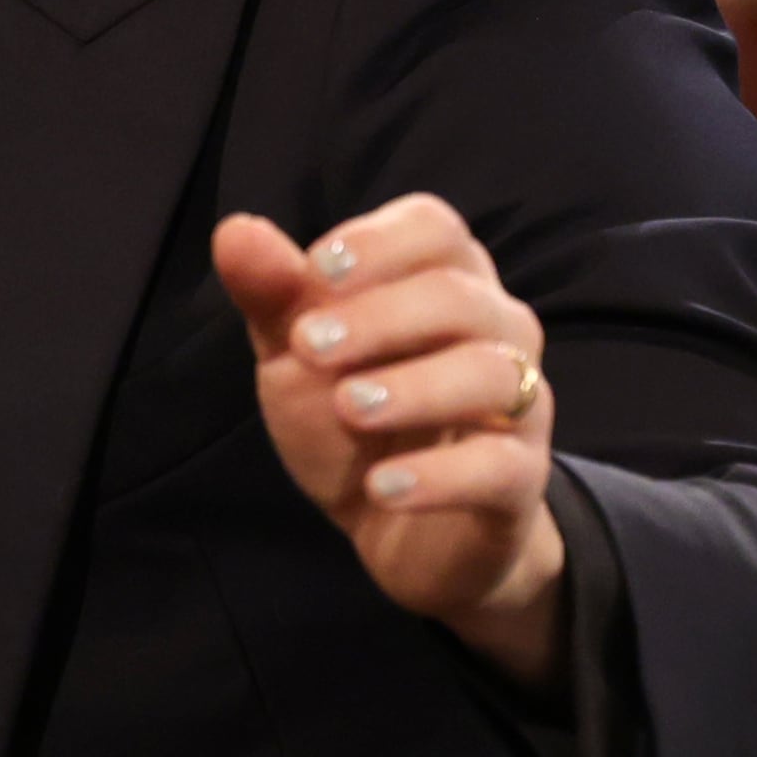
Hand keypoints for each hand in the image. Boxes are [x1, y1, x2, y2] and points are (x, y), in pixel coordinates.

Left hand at [211, 194, 566, 694]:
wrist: (398, 528)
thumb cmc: (351, 418)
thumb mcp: (297, 356)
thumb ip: (273, 295)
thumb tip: (235, 231)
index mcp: (443, 281)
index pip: (435, 229)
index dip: (379, 243)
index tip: (317, 272)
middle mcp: (495, 332)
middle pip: (460, 295)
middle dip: (382, 315)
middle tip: (310, 347)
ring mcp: (519, 406)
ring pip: (494, 375)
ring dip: (415, 387)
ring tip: (347, 409)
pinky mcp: (521, 480)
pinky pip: (501, 466)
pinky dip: (439, 476)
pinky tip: (382, 487)